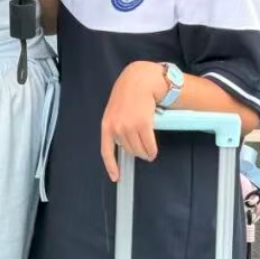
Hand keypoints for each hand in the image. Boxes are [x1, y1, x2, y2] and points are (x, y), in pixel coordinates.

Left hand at [100, 61, 168, 181]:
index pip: (106, 150)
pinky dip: (152, 151)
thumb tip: (123, 146)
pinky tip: (153, 151)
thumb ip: (116, 126)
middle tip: (141, 147)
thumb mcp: (114, 110)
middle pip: (128, 151)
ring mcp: (129, 126)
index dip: (111, 166)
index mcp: (107, 125)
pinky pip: (149, 146)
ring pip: (139, 150)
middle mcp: (116, 127)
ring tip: (148, 149)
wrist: (139, 81)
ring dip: (145, 153)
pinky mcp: (143, 125)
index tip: (116, 177)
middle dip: (136, 152)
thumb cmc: (127, 96)